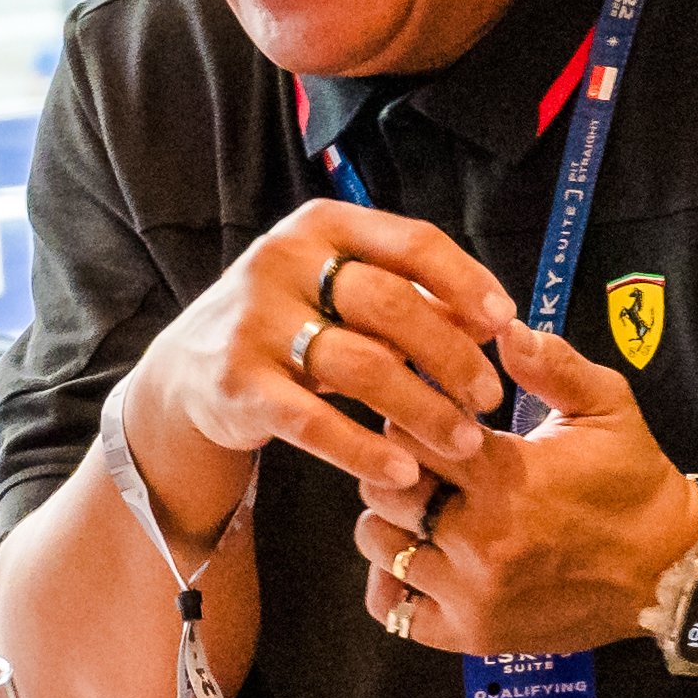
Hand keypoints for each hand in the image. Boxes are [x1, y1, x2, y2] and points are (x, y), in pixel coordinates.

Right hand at [149, 201, 516, 514]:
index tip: (507, 324)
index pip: (412, 242)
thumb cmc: (293, 324)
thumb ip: (414, 297)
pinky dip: (364, 449)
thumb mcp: (344, 293)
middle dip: (451, 354)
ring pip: (361, 364)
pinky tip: (404, 471)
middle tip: (490, 397)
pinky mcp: (237, 382)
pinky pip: (314, 421)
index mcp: (323, 226)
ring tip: (465, 442)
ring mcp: (255, 321)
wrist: (191, 369)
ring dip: (423, 407)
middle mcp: (283, 261)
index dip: (467, 282)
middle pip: (391, 303)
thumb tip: (495, 319)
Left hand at [362, 326, 697, 658]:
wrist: (670, 569)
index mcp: (507, 477)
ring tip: (420, 504)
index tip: (432, 413)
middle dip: (396, 461)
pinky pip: (394, 608)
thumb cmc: (634, 484)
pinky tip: (416, 556)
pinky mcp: (473, 634)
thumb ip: (553, 365)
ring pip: (378, 543)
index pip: (410, 432)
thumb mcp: (608, 408)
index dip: (412, 414)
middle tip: (421, 456)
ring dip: (389, 517)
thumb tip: (505, 330)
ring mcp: (473, 593)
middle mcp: (481, 539)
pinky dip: (392, 582)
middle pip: (384, 486)